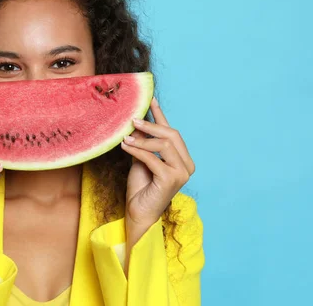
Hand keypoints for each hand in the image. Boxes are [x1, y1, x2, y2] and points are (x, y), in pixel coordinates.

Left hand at [121, 97, 195, 229]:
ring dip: (143, 139)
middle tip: (132, 119)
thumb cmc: (141, 188)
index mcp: (182, 159)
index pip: (172, 132)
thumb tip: (137, 121)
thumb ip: (143, 142)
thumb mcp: (141, 158)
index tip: (150, 100)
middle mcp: (187, 165)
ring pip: (164, 145)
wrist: (138, 212)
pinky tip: (125, 146)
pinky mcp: (171, 180)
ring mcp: (181, 173)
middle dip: (151, 125)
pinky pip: (152, 158)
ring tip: (126, 137)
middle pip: (171, 135)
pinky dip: (137, 150)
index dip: (160, 115)